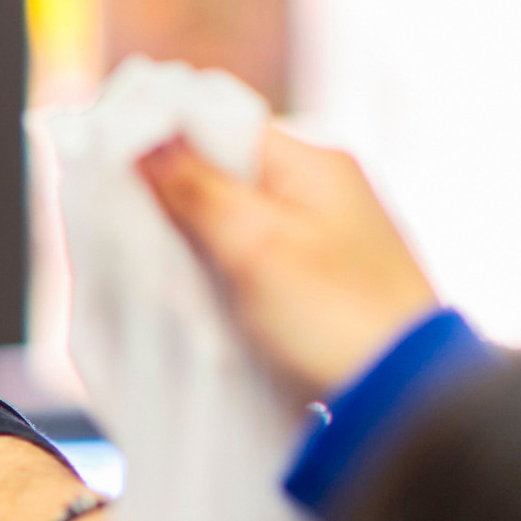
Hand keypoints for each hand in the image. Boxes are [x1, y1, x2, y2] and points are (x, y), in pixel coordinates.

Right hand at [137, 127, 439, 407]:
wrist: (403, 395)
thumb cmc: (337, 316)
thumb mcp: (255, 246)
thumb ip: (197, 188)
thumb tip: (146, 138)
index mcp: (316, 162)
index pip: (221, 125)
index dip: (165, 144)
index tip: (117, 173)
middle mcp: (325, 188)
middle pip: (227, 173)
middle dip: (177, 200)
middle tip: (134, 230)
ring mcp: (326, 233)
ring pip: (238, 218)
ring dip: (200, 241)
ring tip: (167, 271)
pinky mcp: (323, 278)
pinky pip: (258, 257)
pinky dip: (227, 271)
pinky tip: (206, 298)